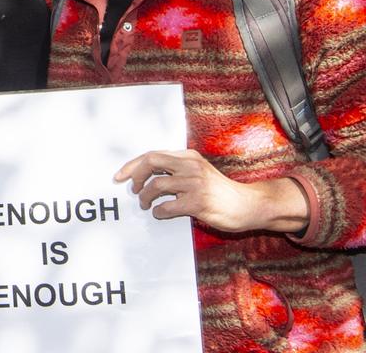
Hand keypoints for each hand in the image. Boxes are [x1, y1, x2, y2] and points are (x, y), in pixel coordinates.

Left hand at [115, 149, 308, 233]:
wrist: (248, 205)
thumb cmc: (219, 191)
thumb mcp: (199, 171)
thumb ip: (177, 169)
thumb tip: (144, 175)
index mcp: (188, 157)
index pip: (152, 154)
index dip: (132, 165)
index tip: (119, 176)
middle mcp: (191, 166)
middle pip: (150, 163)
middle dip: (135, 176)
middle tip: (134, 190)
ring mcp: (195, 183)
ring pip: (156, 185)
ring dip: (145, 198)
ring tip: (146, 205)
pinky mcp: (198, 202)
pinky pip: (167, 207)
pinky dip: (159, 212)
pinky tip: (161, 213)